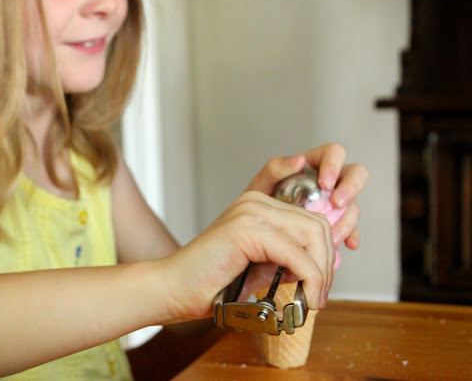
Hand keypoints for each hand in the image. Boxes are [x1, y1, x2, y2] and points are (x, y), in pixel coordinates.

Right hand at [161, 189, 332, 322]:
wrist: (173, 289)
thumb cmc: (211, 282)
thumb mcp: (260, 266)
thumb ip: (288, 259)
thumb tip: (323, 268)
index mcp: (258, 205)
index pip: (312, 219)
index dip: (326, 252)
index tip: (323, 283)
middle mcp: (255, 202)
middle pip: (318, 224)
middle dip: (327, 264)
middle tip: (319, 295)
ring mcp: (249, 212)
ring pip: (313, 236)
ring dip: (321, 273)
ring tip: (313, 299)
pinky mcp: (245, 230)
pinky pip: (295, 255)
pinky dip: (309, 280)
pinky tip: (305, 299)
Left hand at [245, 143, 367, 250]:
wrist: (257, 232)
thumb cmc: (259, 204)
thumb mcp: (261, 184)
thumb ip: (275, 169)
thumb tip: (299, 159)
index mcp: (313, 165)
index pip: (333, 153)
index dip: (334, 165)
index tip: (325, 184)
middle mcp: (329, 181)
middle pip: (356, 174)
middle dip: (350, 188)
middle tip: (336, 204)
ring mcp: (336, 203)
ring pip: (354, 204)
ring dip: (348, 218)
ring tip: (332, 233)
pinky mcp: (338, 224)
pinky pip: (352, 228)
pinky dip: (351, 236)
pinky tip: (345, 244)